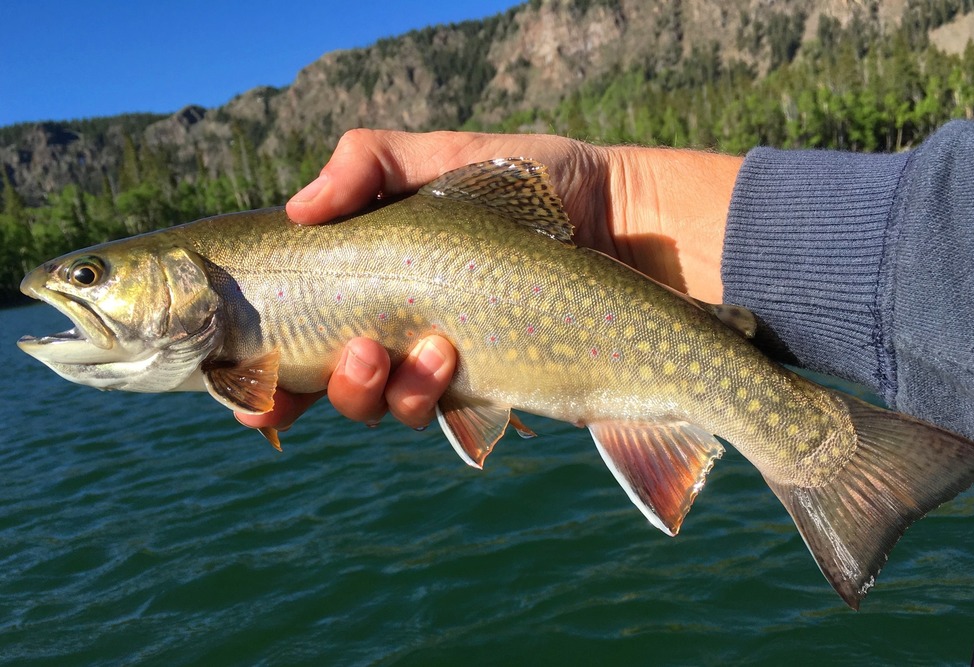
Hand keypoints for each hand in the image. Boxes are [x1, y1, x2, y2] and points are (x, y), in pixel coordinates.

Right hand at [237, 129, 741, 433]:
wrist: (622, 219)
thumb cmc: (533, 181)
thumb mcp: (444, 155)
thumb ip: (367, 163)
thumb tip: (297, 210)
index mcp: (372, 276)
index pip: (294, 329)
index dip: (256, 368)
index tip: (243, 388)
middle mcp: (394, 326)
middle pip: (322, 384)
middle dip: (316, 388)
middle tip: (351, 352)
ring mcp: (439, 362)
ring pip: (376, 406)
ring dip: (376, 392)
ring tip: (424, 348)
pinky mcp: (486, 386)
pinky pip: (435, 415)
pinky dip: (426, 397)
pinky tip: (450, 359)